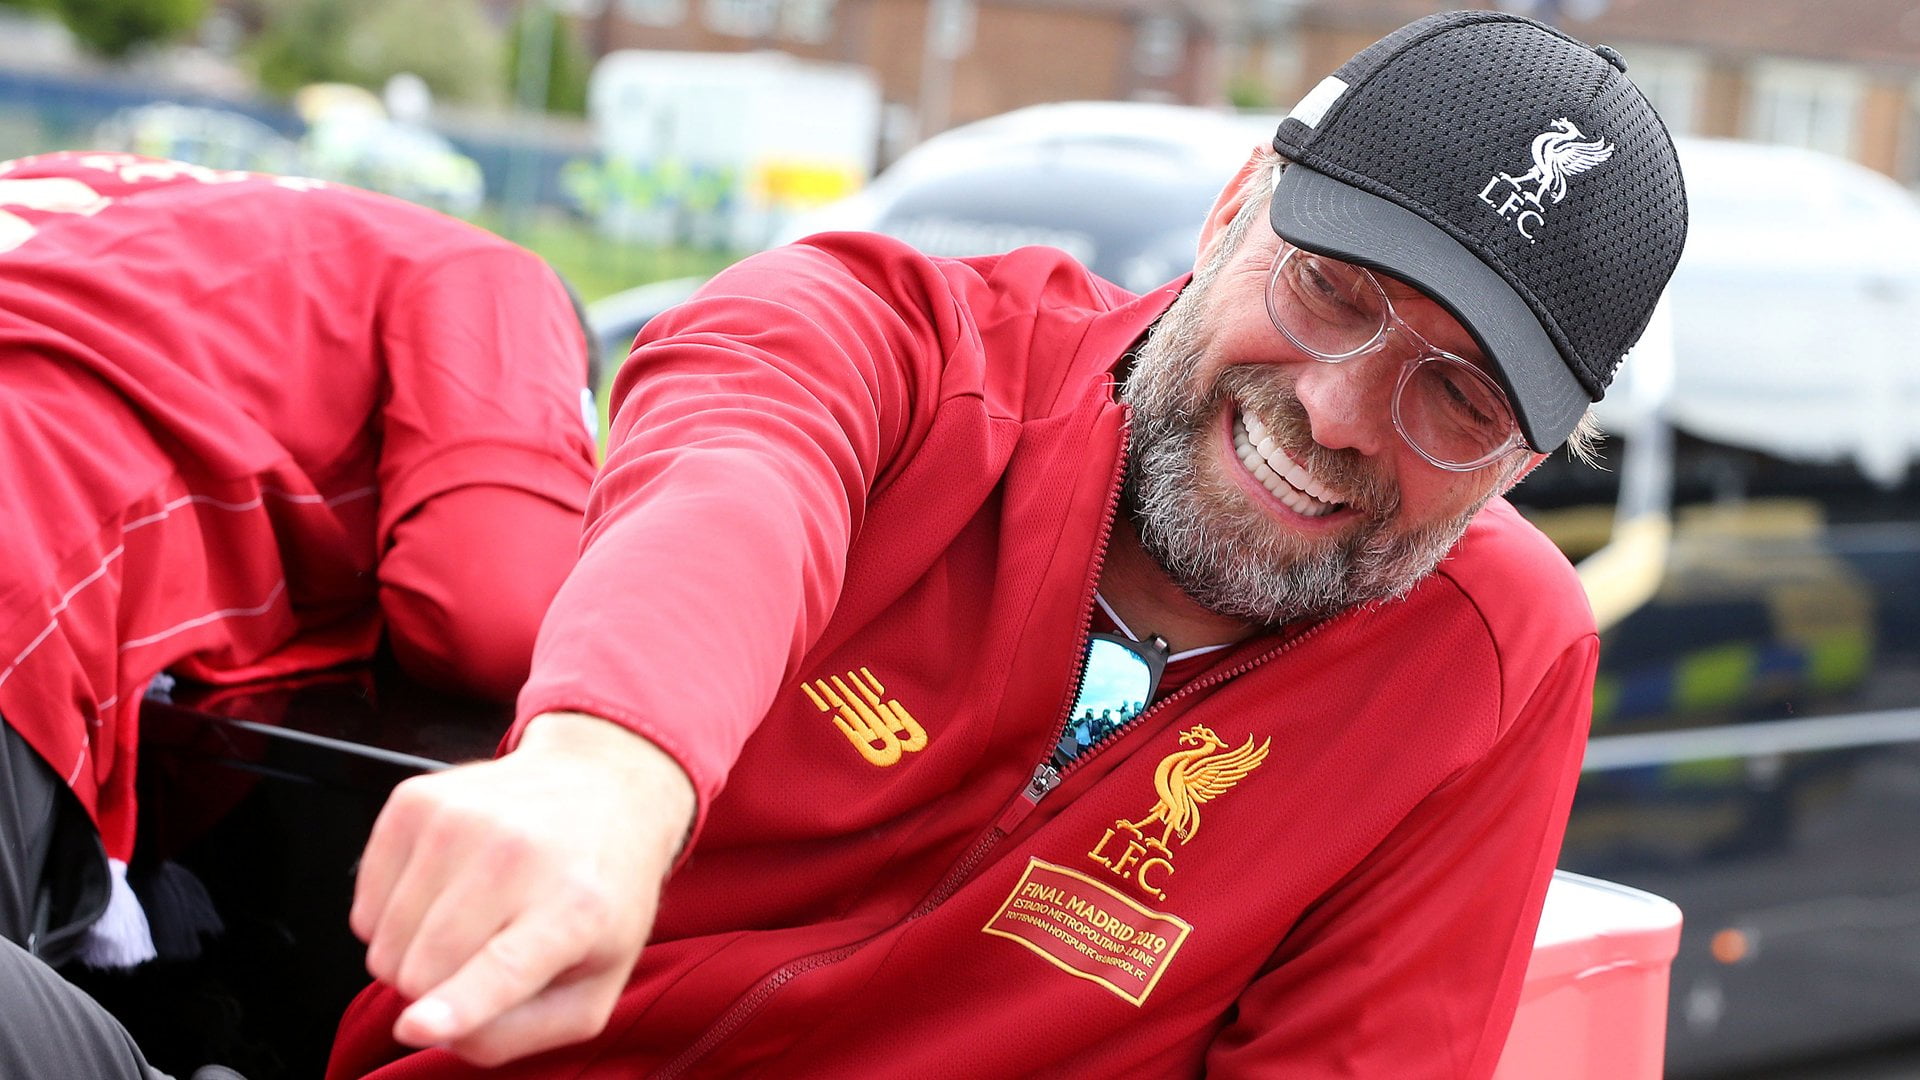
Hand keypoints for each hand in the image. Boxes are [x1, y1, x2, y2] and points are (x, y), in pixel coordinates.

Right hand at [350, 711, 695, 1065]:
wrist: (598, 785)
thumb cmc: (597, 893)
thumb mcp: (597, 982)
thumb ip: (523, 1031)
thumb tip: (436, 1033)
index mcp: (576, 908)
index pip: (504, 966)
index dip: (456, 1005)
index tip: (416, 1025)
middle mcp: (516, 854)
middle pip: (422, 970)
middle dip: (438, 990)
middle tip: (481, 957)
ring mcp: (460, 820)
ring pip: (383, 943)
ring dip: (413, 952)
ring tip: (471, 917)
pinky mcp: (414, 802)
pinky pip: (363, 907)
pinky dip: (392, 916)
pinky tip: (443, 890)